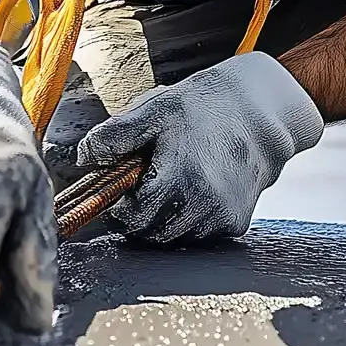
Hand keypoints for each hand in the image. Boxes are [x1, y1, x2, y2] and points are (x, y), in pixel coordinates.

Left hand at [76, 51, 322, 244]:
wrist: (261, 114)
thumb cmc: (205, 108)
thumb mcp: (155, 111)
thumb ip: (114, 135)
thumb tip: (84, 158)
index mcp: (179, 178)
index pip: (131, 217)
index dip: (122, 203)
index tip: (127, 185)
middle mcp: (203, 204)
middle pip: (150, 232)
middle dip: (140, 213)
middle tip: (147, 182)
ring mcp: (221, 217)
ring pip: (173, 237)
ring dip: (164, 218)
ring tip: (173, 182)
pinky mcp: (235, 224)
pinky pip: (198, 235)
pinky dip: (189, 220)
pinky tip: (195, 190)